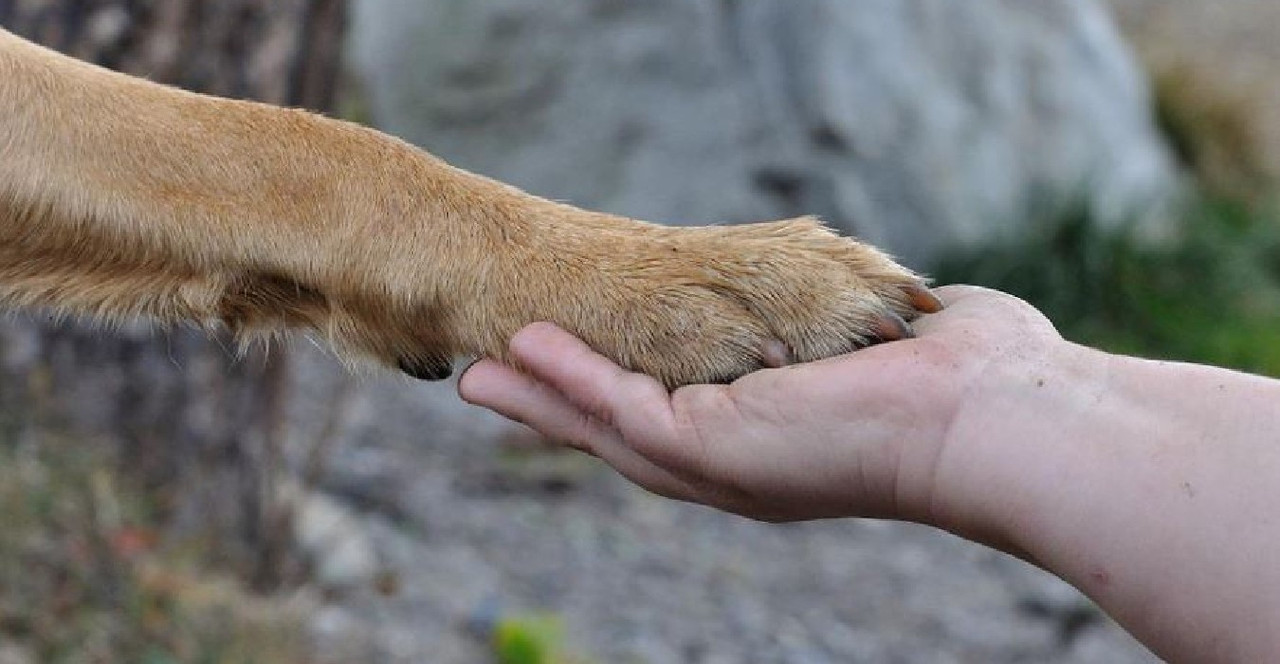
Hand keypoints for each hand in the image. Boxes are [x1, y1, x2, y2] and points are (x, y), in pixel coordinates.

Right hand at [459, 285, 1062, 524]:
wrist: (995, 416)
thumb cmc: (966, 378)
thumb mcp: (886, 342)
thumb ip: (860, 327)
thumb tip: (898, 307)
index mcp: (772, 444)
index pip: (677, 417)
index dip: (617, 395)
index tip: (569, 368)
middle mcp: (738, 465)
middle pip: (623, 436)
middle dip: (556, 409)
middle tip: (488, 385)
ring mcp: (721, 464)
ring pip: (606, 429)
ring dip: (541, 399)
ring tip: (479, 374)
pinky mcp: (714, 447)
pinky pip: (621, 408)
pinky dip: (568, 381)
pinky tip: (523, 353)